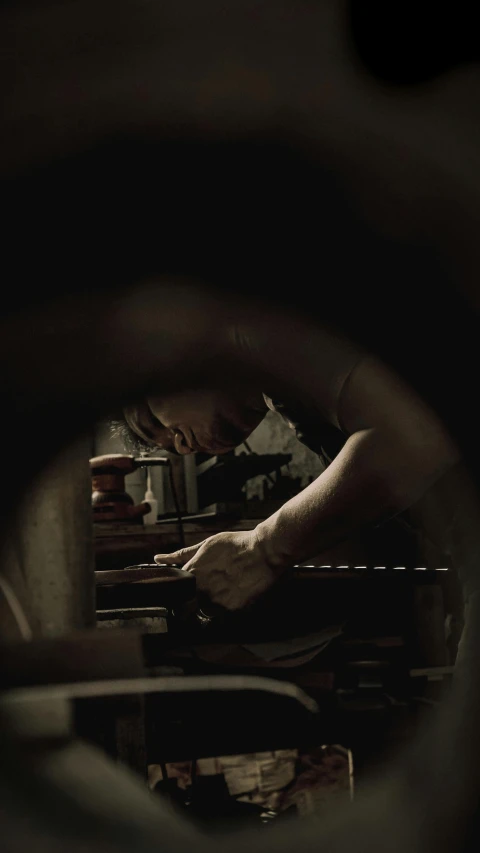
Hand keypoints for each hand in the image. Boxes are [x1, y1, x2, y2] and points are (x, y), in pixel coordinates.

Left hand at [154, 530, 281, 611]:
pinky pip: (223, 614)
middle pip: (187, 607)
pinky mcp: (232, 609)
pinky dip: (226, 607)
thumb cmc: (236, 545)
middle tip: (203, 596)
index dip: (178, 594)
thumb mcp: (207, 545)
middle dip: (191, 604)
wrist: (264, 551)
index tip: (182, 595)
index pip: (174, 593)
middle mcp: (201, 589)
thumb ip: (182, 555)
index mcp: (192, 573)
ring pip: (205, 612)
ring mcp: (216, 601)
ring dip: (209, 606)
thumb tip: (158, 559)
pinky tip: (234, 593)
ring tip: (223, 591)